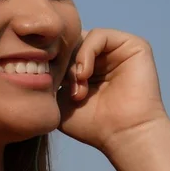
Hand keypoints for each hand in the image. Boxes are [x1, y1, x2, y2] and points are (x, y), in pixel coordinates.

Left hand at [57, 28, 167, 151]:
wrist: (124, 135)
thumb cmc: (93, 125)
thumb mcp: (61, 100)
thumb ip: (50, 78)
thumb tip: (36, 61)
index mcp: (88, 67)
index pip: (62, 49)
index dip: (52, 62)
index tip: (50, 84)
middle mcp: (104, 56)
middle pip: (71, 41)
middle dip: (63, 61)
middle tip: (64, 85)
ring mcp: (118, 49)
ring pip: (82, 37)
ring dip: (75, 60)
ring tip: (77, 82)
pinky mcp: (134, 45)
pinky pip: (99, 35)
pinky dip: (86, 52)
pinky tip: (85, 74)